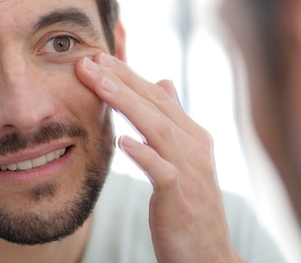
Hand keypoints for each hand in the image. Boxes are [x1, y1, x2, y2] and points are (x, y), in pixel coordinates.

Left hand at [76, 53, 242, 262]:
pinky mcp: (180, 199)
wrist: (209, 256)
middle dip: (122, 80)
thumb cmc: (191, 205)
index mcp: (193, 136)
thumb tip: (164, 81)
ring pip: (157, 129)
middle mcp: (194, 147)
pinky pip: (162, 172)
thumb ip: (174, 119)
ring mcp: (189, 172)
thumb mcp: (185, 157)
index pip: (157, 97)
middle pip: (155, 106)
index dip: (129, 76)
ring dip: (127, 104)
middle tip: (91, 59)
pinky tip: (123, 142)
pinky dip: (144, 155)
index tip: (99, 58)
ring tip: (99, 84)